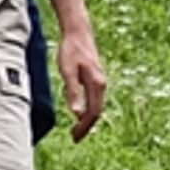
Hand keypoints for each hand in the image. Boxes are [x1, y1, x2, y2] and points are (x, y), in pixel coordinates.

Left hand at [57, 27, 106, 141]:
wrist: (78, 31)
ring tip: (76, 130)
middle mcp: (102, 84)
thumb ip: (73, 92)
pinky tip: (80, 113)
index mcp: (96, 84)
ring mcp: (100, 80)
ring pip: (97, 105)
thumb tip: (76, 113)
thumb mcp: (67, 72)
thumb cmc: (71, 50)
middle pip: (97, 111)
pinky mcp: (96, 77)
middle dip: (86, 127)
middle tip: (74, 138)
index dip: (84, 127)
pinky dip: (88, 109)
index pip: (93, 112)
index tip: (75, 137)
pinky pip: (95, 99)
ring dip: (87, 119)